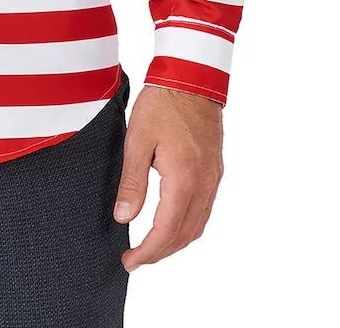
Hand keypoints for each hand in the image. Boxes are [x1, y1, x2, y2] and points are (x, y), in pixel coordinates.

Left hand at [113, 84, 223, 272]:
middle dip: (161, 253)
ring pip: (198, 225)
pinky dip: (187, 224)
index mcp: (183, 180)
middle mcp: (204, 184)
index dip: (148, 252)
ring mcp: (213, 178)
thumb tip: (124, 218)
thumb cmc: (163, 104)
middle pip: (185, 235)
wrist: (192, 77)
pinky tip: (172, 221)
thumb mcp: (137, 140)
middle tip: (136, 259)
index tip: (130, 262)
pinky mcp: (215, 170)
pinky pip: (204, 209)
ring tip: (151, 246)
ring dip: (175, 241)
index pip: (166, 231)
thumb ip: (132, 182)